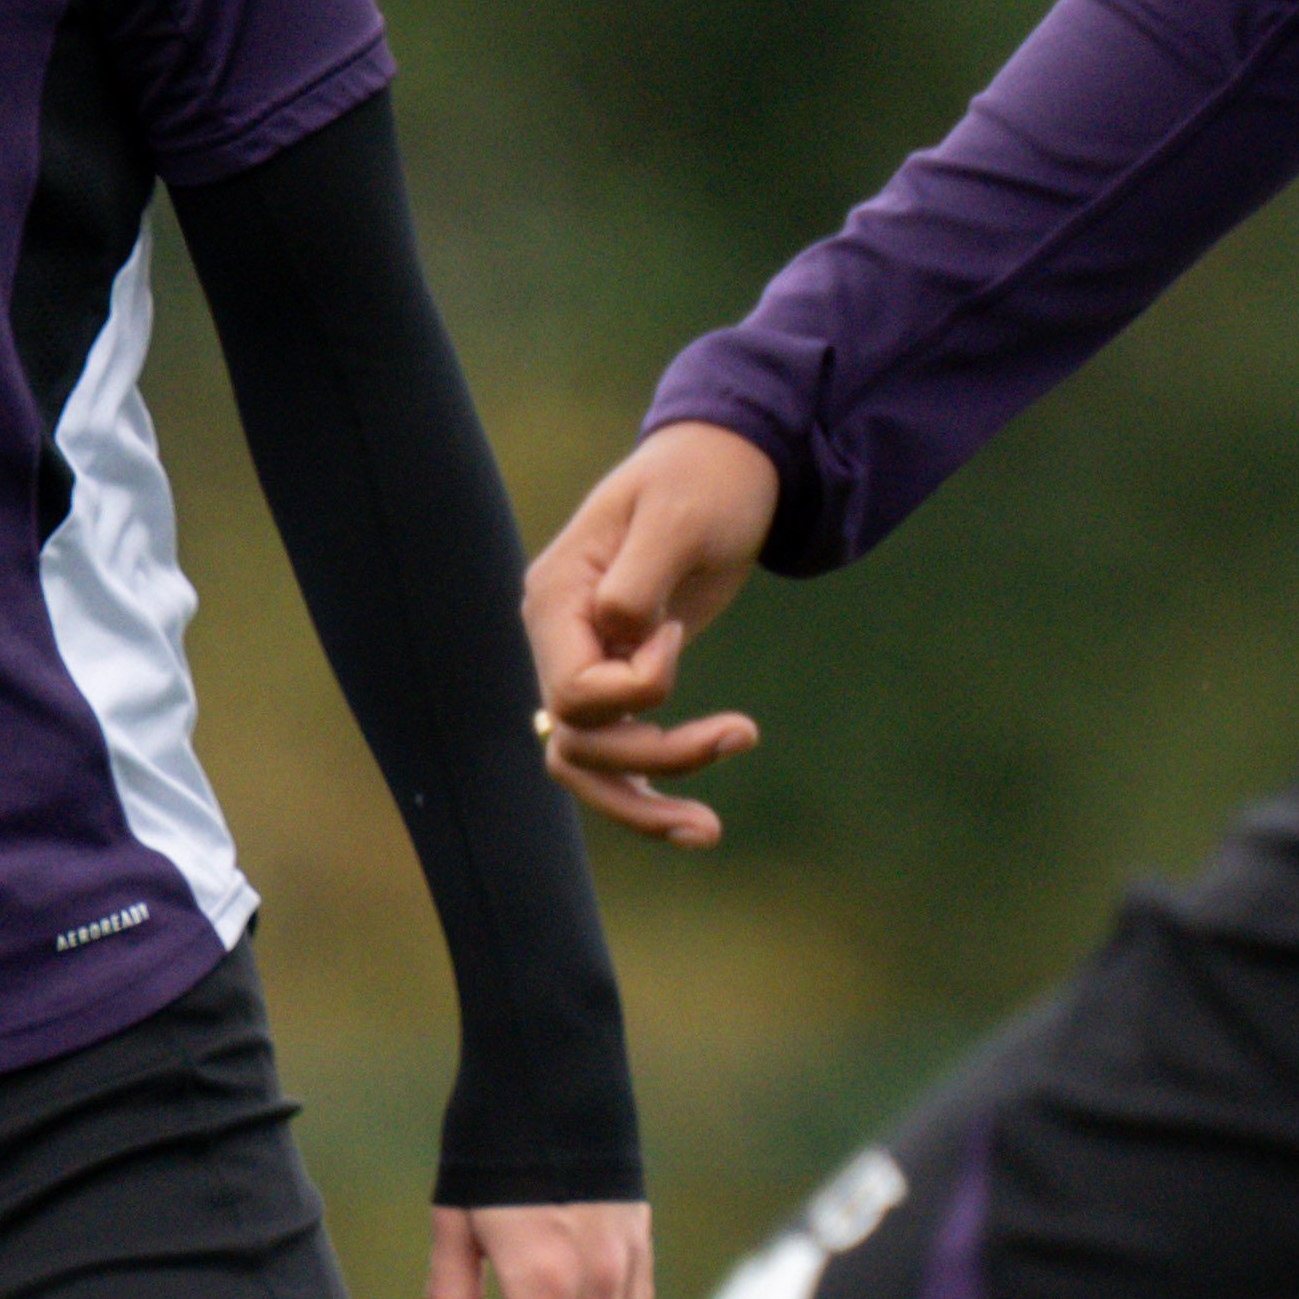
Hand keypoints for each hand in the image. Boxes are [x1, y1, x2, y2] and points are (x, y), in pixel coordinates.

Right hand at [523, 423, 782, 848]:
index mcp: (556, 597)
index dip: (634, 689)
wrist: (729, 466)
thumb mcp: (679, 514)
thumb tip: (620, 637)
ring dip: (646, 803)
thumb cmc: (705, 480)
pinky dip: (651, 794)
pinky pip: (615, 760)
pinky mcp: (622, 682)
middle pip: (578, 741)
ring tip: (710, 832)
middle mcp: (558, 638)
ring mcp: (585, 662)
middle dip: (656, 755)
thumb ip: (638, 578)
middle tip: (741, 733)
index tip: (675, 634)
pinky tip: (698, 827)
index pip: (571, 690)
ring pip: (587, 766)